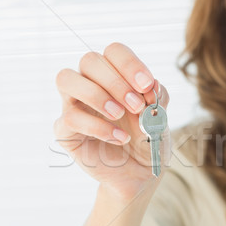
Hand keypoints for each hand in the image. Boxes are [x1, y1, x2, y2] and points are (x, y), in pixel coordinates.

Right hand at [53, 42, 169, 200]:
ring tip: (119, 114)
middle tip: (136, 105)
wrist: (140, 174)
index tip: (147, 86)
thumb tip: (153, 84)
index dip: (129, 64)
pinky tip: (120, 138)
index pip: (113, 51)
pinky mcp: (65, 131)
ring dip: (96, 94)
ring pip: (66, 79)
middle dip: (115, 81)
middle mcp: (90, 84)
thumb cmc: (148, 140)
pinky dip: (98, 127)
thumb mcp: (160, 118)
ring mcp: (73, 105)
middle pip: (89, 60)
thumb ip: (158, 99)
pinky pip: (70, 118)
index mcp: (114, 75)